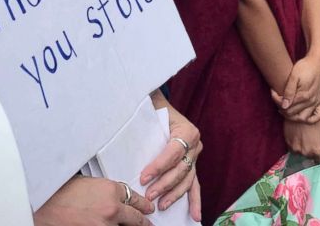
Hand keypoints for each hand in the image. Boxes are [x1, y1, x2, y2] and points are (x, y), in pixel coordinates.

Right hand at [33, 176, 153, 225]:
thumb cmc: (58, 191)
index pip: (134, 199)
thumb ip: (104, 191)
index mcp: (110, 190)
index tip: (147, 208)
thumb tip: (114, 200)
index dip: (143, 205)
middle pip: (136, 219)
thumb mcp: (86, 183)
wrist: (42, 204)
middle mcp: (112, 209)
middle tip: (148, 223)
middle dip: (144, 222)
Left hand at [141, 100, 201, 219]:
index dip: (159, 167)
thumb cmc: (154, 108)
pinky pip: (194, 185)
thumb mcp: (150, 110)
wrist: (161, 104)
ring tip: (161, 205)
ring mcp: (195, 157)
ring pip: (186, 180)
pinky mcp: (192, 166)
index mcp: (187, 131)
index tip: (144, 177)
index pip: (173, 153)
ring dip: (174, 195)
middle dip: (164, 184)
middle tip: (148, 195)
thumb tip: (123, 125)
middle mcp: (195, 145)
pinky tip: (195, 216)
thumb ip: (143, 118)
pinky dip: (195, 201)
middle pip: (180, 170)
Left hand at [272, 52, 319, 121]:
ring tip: (285, 107)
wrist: (318, 63)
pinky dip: (310, 120)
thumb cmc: (304, 67)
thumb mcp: (294, 76)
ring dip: (292, 116)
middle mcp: (311, 101)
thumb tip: (284, 105)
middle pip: (293, 114)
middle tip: (277, 99)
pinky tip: (301, 115)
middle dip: (282, 108)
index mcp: (304, 95)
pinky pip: (318, 117)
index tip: (272, 91)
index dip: (276, 100)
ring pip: (303, 118)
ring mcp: (316, 103)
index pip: (286, 106)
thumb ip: (289, 91)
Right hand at [284, 118, 319, 163]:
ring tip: (303, 140)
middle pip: (309, 157)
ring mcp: (296, 149)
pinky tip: (297, 137)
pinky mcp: (288, 143)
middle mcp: (306, 153)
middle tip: (311, 143)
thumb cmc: (315, 121)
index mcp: (317, 151)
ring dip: (302, 149)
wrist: (299, 112)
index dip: (319, 157)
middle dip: (310, 152)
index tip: (318, 152)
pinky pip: (292, 148)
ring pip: (300, 153)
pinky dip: (295, 145)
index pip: (318, 161)